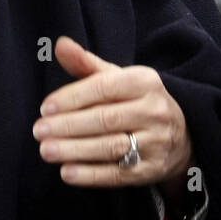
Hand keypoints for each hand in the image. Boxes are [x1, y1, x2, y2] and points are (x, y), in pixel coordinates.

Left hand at [32, 36, 193, 190]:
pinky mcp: (152, 170)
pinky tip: (66, 172)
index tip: (44, 108)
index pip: (104, 88)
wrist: (181, 134)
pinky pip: (118, 174)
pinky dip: (90, 175)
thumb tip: (59, 44)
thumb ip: (86, 64)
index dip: (72, 98)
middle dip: (68, 125)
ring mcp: (156, 142)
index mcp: (145, 82)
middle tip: (38, 131)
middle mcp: (155, 111)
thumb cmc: (136, 101)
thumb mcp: (118, 78)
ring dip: (75, 150)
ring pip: (111, 147)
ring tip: (46, 150)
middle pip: (106, 119)